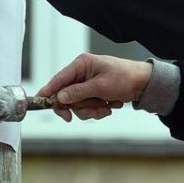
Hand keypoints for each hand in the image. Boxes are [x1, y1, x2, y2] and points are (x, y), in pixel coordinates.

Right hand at [38, 53, 153, 122]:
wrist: (143, 83)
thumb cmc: (125, 77)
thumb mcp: (101, 86)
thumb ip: (79, 92)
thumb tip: (60, 98)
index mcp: (81, 65)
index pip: (59, 79)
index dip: (48, 91)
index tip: (40, 101)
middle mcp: (82, 74)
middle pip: (66, 96)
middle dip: (76, 107)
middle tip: (71, 118)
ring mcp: (87, 85)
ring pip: (77, 105)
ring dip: (90, 111)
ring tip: (106, 108)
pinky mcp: (93, 94)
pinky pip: (88, 107)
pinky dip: (98, 111)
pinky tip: (110, 106)